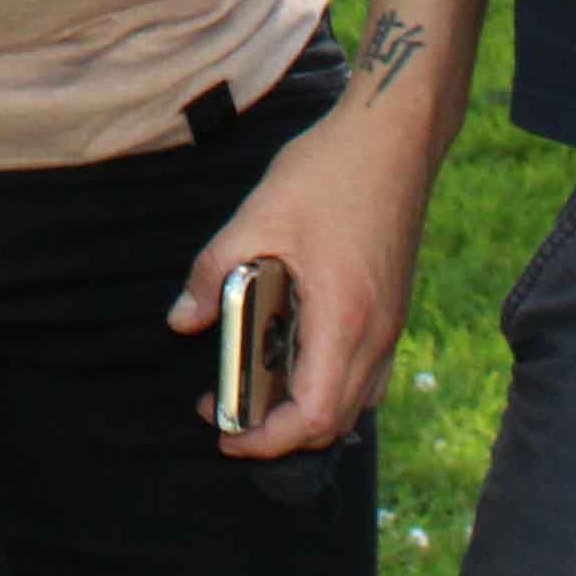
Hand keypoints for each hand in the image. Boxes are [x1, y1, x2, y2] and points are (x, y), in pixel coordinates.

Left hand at [169, 97, 436, 456]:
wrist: (393, 136)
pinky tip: (293, 353)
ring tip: (256, 388)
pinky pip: (366, 371)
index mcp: (344, 318)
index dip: (266, 439)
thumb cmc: (332, 171)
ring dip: (306, 411)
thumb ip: (214, 271)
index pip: (312, 415)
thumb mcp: (258, 216)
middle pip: (334, 421)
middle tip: (228, 410)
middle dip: (280, 433)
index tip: (224, 432)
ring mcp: (391, 322)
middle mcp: (377, 332)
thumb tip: (182, 318)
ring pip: (355, 400)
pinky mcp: (392, 306)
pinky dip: (329, 383)